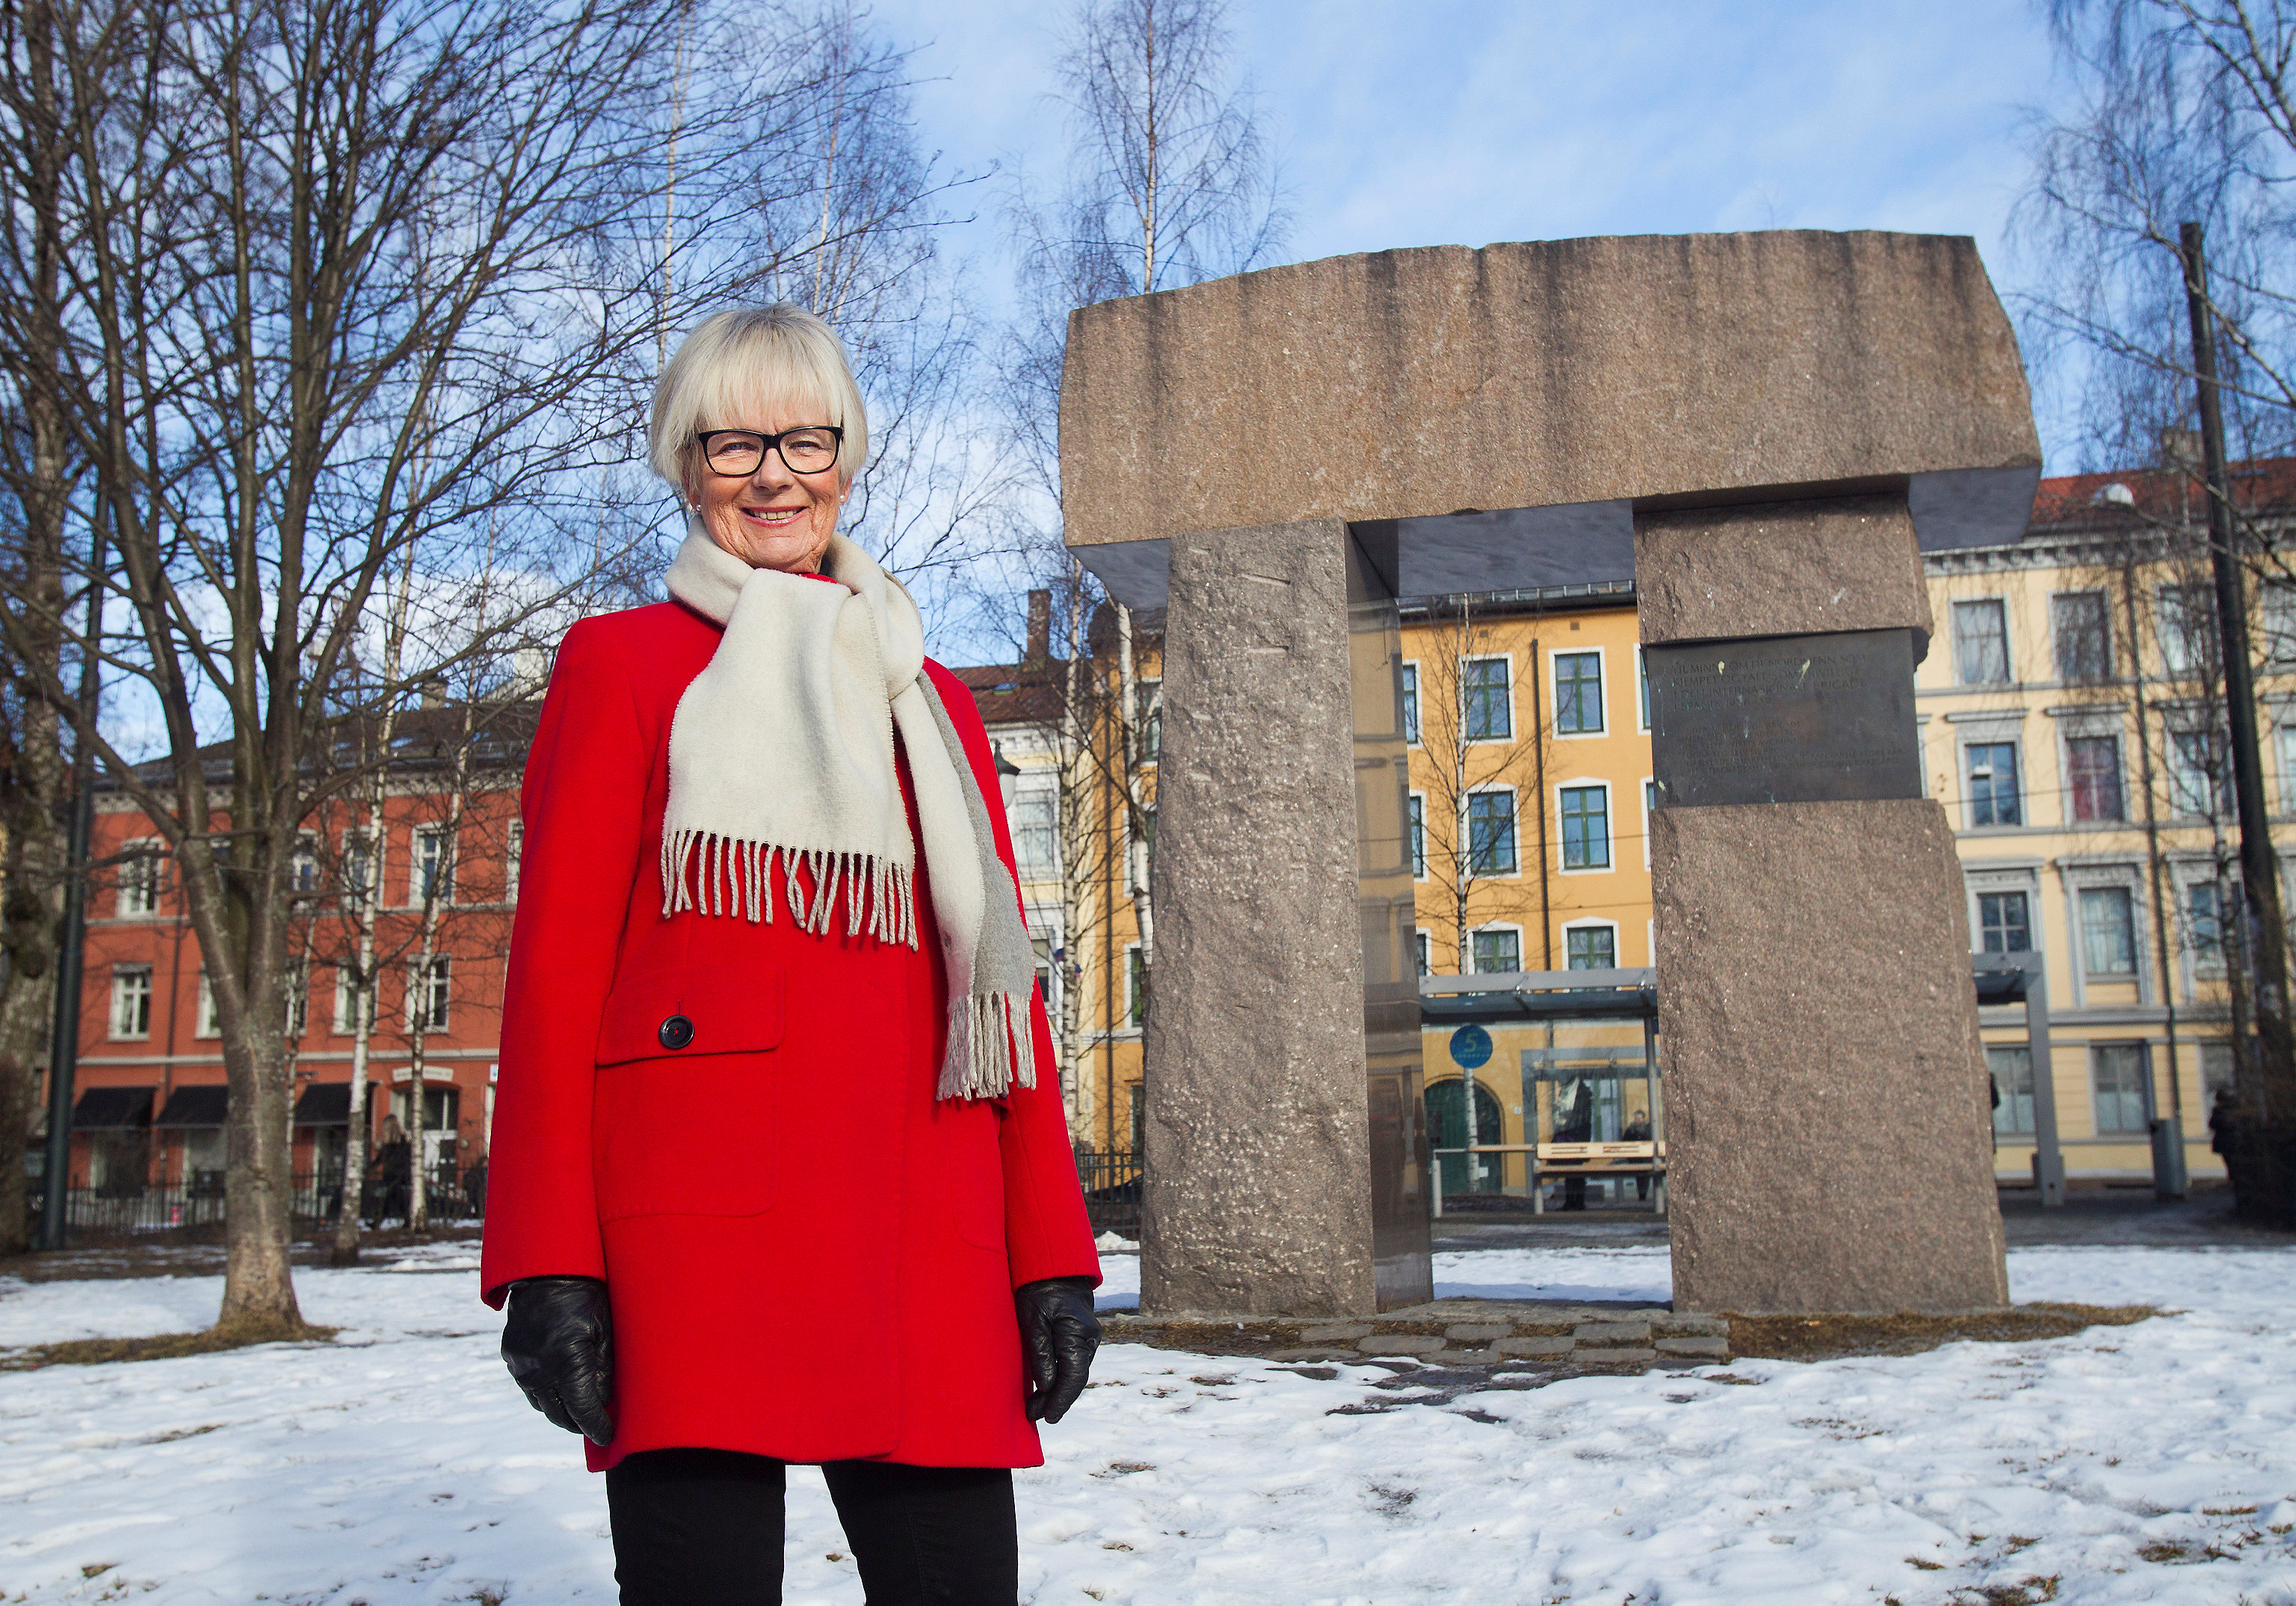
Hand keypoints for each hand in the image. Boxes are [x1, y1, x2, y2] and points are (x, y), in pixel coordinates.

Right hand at [502, 1276, 614, 1445]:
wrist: (546, 1268)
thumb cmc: (586, 1295)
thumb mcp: (605, 1330)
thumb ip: (603, 1370)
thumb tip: (603, 1401)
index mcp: (566, 1362)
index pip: (582, 1409)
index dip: (596, 1426)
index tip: (607, 1436)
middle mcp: (538, 1368)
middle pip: (559, 1413)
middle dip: (579, 1424)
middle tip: (596, 1427)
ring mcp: (521, 1364)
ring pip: (541, 1403)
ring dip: (560, 1411)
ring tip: (578, 1413)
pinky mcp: (512, 1356)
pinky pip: (529, 1386)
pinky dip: (545, 1394)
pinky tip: (559, 1391)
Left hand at [1015, 1276, 1099, 1423]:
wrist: (1054, 1266)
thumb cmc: (1039, 1289)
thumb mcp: (1032, 1319)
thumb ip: (1040, 1352)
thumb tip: (1047, 1385)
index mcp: (1078, 1333)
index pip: (1073, 1376)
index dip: (1061, 1400)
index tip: (1047, 1417)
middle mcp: (1089, 1338)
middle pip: (1076, 1378)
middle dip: (1056, 1400)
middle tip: (1033, 1415)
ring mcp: (1088, 1338)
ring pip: (1075, 1372)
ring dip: (1057, 1391)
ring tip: (1035, 1407)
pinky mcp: (1081, 1337)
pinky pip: (1073, 1363)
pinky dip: (1060, 1378)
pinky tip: (1046, 1387)